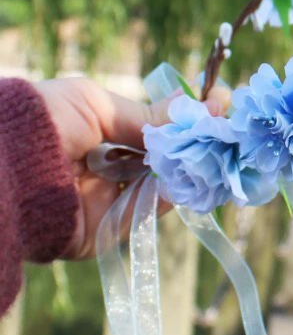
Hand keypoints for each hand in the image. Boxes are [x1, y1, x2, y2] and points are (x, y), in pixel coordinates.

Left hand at [34, 77, 230, 259]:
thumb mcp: (96, 104)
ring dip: (189, 170)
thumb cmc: (44, 122)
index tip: (221, 105)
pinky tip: (191, 178)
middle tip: (228, 132)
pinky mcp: (103, 230)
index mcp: (98, 133)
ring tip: (219, 152)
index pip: (153, 128)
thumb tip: (196, 103)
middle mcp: (104, 166)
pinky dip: (169, 199)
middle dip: (195, 145)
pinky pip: (145, 215)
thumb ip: (147, 115)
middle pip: (162, 159)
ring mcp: (105, 199)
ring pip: (160, 187)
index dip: (185, 120)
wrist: (5, 170)